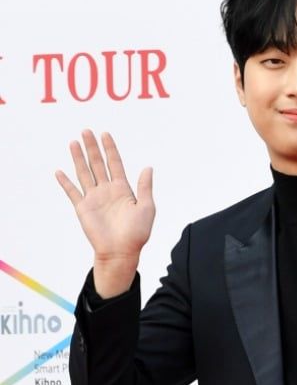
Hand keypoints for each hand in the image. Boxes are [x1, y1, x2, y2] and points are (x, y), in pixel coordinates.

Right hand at [56, 129, 154, 296]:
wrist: (121, 252)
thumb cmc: (137, 234)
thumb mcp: (146, 208)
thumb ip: (145, 187)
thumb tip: (148, 167)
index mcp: (123, 189)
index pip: (115, 163)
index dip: (110, 149)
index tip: (105, 134)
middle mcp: (107, 191)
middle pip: (98, 164)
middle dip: (92, 147)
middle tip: (86, 131)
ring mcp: (94, 199)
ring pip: (84, 173)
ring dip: (78, 158)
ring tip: (74, 142)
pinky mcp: (83, 208)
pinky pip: (72, 192)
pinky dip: (65, 182)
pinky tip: (60, 171)